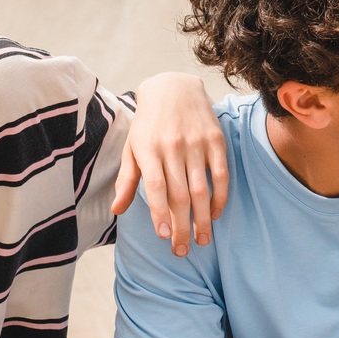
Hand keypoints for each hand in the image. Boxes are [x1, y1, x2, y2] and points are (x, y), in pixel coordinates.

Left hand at [114, 72, 227, 251]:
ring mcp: (196, 143)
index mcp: (148, 149)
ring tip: (202, 239)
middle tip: (182, 250)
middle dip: (181, 226)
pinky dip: (220, 197)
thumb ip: (127, 180)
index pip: (156, 187)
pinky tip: (215, 214)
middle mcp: (173, 146)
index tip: (164, 236)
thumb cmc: (149, 124)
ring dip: (203, 218)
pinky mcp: (216, 140)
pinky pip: (221, 174)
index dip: (160, 213)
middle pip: (179, 194)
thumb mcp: (133, 148)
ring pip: (202, 188)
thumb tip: (117, 210)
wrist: (174, 87)